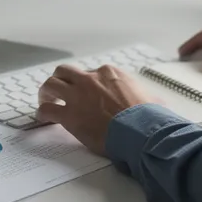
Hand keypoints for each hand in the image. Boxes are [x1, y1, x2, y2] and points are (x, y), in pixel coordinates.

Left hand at [37, 64, 158, 154]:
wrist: (139, 130)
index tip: (86, 92)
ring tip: (45, 100)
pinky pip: (47, 110)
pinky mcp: (69, 116)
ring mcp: (77, 96)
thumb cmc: (147, 116)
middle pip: (65, 72)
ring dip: (46, 92)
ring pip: (51, 85)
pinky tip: (42, 118)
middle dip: (60, 79)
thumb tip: (158, 104)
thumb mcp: (151, 99)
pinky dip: (42, 112)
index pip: (91, 72)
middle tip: (57, 90)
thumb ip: (148, 97)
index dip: (86, 83)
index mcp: (109, 73)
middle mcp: (90, 79)